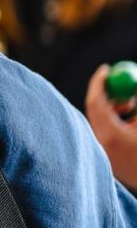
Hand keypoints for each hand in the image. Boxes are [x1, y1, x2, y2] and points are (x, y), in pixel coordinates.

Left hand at [86, 64, 136, 187]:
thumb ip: (135, 102)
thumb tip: (133, 82)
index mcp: (112, 135)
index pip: (96, 102)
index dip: (99, 83)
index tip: (106, 68)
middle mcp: (102, 144)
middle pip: (95, 110)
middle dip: (109, 94)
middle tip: (121, 86)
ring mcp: (102, 153)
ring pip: (101, 120)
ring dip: (116, 109)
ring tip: (134, 114)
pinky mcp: (106, 158)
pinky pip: (105, 132)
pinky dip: (117, 123)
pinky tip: (133, 133)